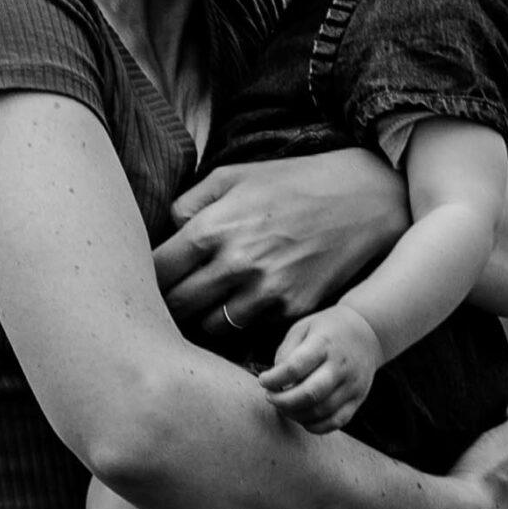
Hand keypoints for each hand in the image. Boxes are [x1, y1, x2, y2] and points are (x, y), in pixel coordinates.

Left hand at [154, 152, 404, 331]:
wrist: (362, 200)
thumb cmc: (291, 183)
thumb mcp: (234, 176)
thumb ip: (190, 204)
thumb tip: (165, 232)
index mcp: (214, 227)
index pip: (158, 270)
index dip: (145, 278)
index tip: (147, 278)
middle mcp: (237, 263)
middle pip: (177, 306)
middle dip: (167, 304)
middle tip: (166, 300)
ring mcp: (266, 291)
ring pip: (210, 327)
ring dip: (202, 319)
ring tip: (205, 306)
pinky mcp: (292, 310)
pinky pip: (249, 332)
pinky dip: (241, 326)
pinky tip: (242, 309)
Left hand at [258, 304, 382, 431]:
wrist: (368, 331)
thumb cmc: (327, 330)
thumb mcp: (304, 327)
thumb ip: (287, 352)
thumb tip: (275, 381)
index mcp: (323, 343)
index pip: (295, 367)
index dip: (274, 378)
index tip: (263, 380)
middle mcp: (340, 365)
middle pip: (310, 394)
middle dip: (284, 401)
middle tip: (271, 397)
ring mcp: (352, 384)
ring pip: (321, 411)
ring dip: (296, 414)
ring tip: (284, 406)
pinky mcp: (358, 399)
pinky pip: (336, 421)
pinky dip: (316, 426)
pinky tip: (303, 417)